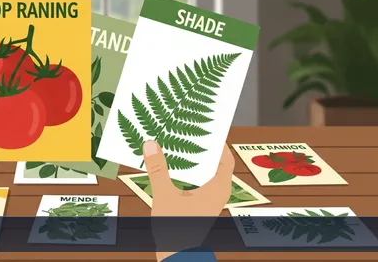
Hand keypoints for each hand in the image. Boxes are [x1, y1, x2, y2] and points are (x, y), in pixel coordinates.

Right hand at [143, 140, 234, 261]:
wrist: (176, 254)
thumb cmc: (176, 227)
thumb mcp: (165, 194)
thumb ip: (158, 169)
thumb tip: (151, 143)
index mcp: (218, 187)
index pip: (226, 159)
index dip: (218, 143)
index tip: (207, 129)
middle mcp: (217, 192)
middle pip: (213, 164)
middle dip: (200, 148)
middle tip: (186, 131)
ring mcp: (208, 200)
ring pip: (203, 173)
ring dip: (191, 160)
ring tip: (175, 145)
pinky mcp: (198, 205)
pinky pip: (195, 183)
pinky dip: (185, 173)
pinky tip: (169, 166)